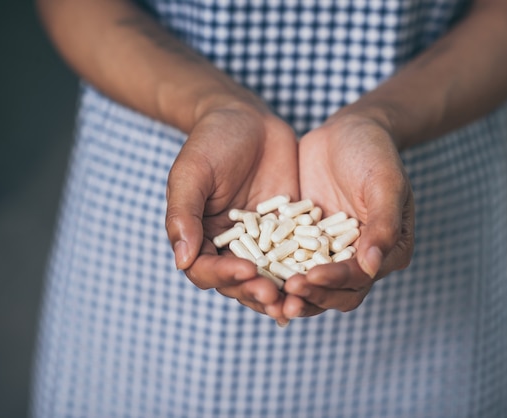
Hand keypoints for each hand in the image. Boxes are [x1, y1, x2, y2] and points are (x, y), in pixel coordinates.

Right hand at [166, 99, 298, 321]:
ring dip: (283, 291)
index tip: (247, 270)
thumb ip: (184, 215)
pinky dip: (308, 267)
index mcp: (200, 239)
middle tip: (278, 296)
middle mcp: (230, 248)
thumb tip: (182, 261)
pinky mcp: (289, 232)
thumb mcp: (191, 173)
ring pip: (271, 276)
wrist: (248, 119)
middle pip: (240, 282)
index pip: (207, 270)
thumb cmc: (210, 141)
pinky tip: (324, 274)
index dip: (225, 275)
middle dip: (257, 292)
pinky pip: (298, 254)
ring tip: (299, 298)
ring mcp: (262, 243)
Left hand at [283, 113, 413, 317]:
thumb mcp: (385, 183)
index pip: (359, 278)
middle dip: (310, 296)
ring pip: (309, 283)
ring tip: (264, 291)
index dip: (335, 282)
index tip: (310, 278)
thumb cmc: (375, 152)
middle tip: (284, 293)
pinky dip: (272, 269)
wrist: (349, 130)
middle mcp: (360, 259)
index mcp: (388, 252)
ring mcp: (329, 252)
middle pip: (334, 292)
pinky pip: (287, 259)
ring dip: (289, 292)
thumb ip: (382, 224)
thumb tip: (372, 266)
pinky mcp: (304, 240)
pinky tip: (250, 269)